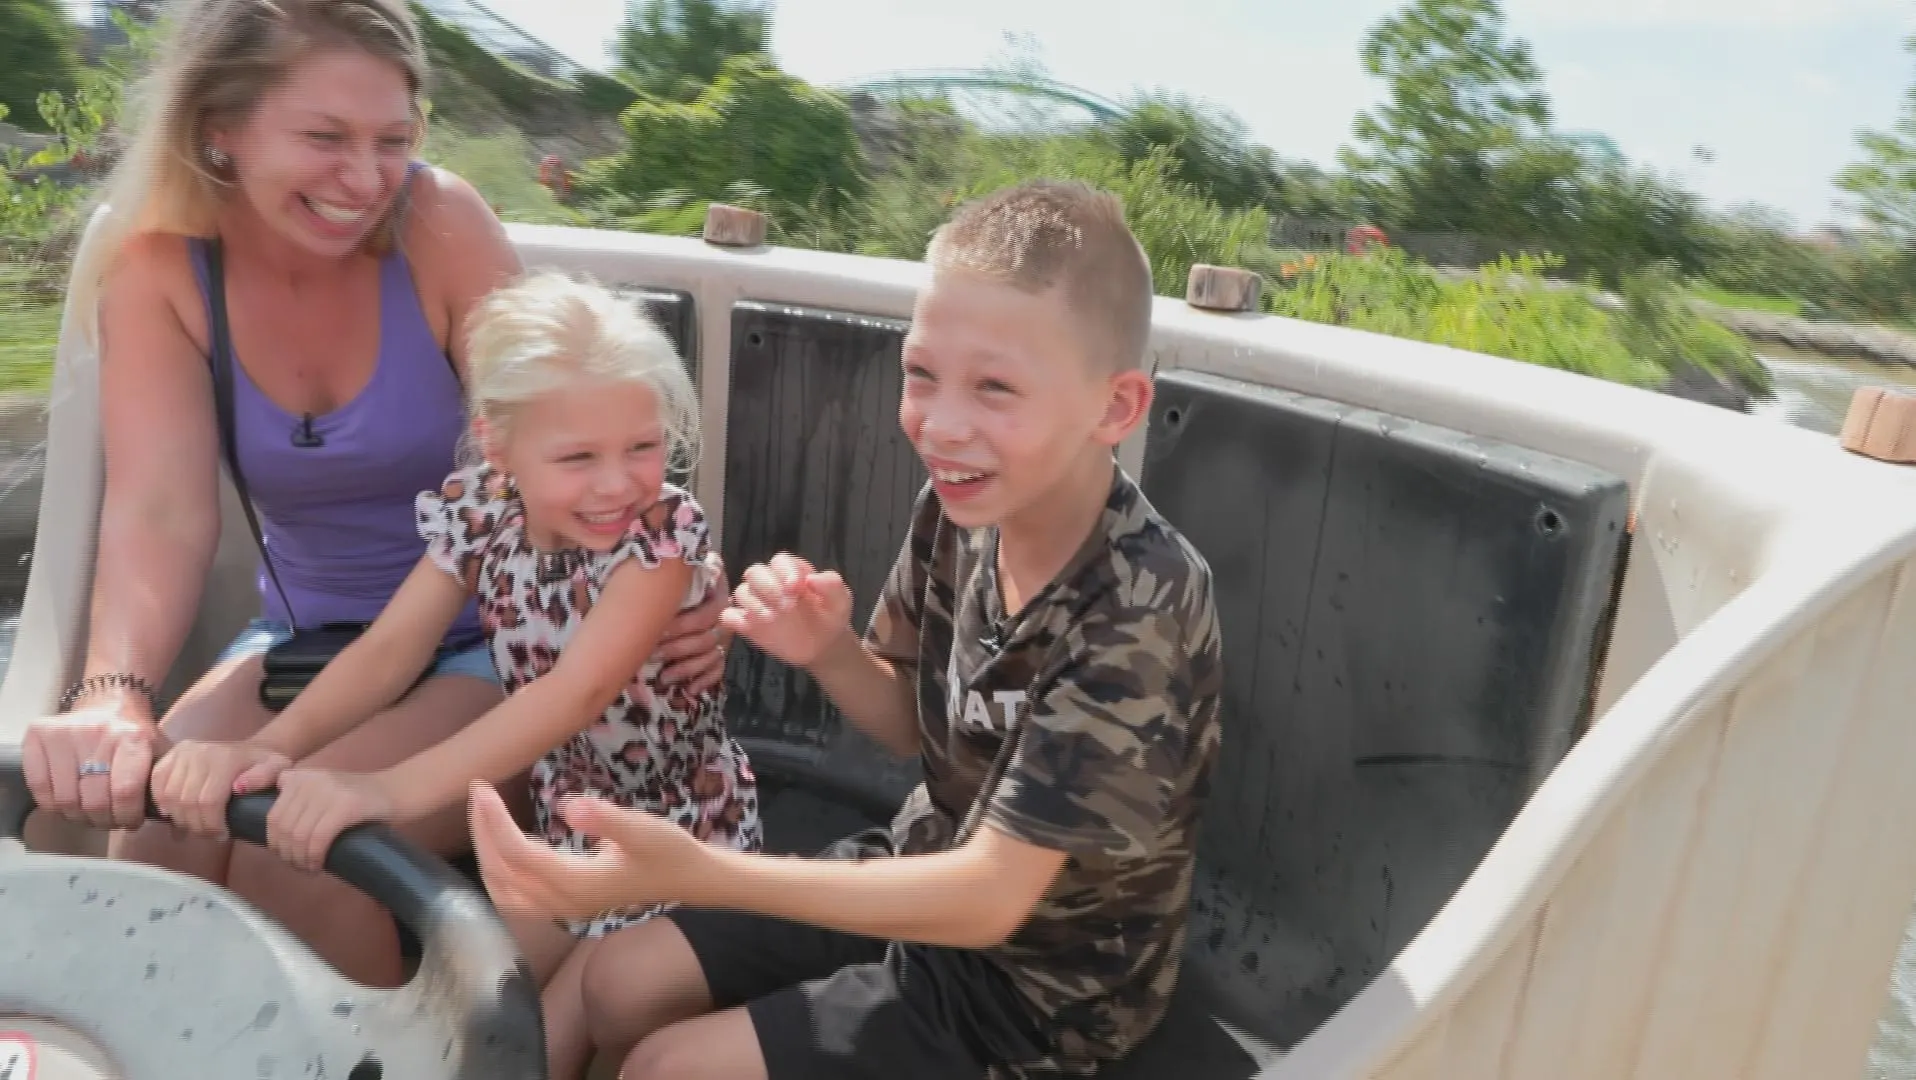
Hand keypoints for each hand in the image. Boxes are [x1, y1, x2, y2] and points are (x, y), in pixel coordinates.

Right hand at [21, 702, 157, 829]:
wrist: (109, 704)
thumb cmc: (135, 736)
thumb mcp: (159, 752)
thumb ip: (164, 782)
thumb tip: (168, 818)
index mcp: (133, 737)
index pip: (125, 792)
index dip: (126, 816)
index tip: (130, 821)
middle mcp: (98, 732)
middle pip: (93, 801)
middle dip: (104, 820)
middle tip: (109, 820)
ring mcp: (64, 733)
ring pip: (65, 800)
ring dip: (78, 816)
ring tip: (90, 813)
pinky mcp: (38, 735)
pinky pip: (39, 787)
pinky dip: (53, 805)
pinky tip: (68, 802)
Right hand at [150, 740, 289, 839]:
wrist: (251, 750)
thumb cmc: (264, 766)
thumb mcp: (277, 769)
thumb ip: (265, 777)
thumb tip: (239, 788)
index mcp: (226, 759)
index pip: (208, 802)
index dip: (211, 826)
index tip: (222, 836)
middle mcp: (201, 752)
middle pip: (187, 803)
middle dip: (197, 826)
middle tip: (208, 835)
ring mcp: (184, 752)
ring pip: (170, 797)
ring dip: (180, 819)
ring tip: (196, 826)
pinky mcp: (172, 754)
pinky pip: (156, 783)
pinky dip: (161, 802)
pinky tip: (174, 814)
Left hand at [265, 767, 396, 871]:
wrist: (397, 791)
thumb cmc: (359, 801)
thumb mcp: (322, 791)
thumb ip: (297, 802)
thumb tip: (274, 837)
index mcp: (301, 777)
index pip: (273, 817)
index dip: (275, 843)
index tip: (287, 856)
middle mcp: (311, 780)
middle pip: (283, 828)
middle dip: (287, 854)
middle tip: (299, 866)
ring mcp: (329, 791)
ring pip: (298, 835)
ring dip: (300, 859)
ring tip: (309, 868)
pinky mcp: (346, 805)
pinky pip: (318, 838)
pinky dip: (314, 857)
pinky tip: (319, 865)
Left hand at [468, 781, 714, 921]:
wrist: (690, 880)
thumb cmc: (669, 851)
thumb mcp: (643, 829)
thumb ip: (606, 819)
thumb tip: (569, 807)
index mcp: (576, 885)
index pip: (517, 855)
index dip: (494, 822)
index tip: (482, 788)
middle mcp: (563, 904)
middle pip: (502, 874)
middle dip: (483, 833)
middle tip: (478, 792)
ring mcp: (563, 910)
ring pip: (504, 892)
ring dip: (486, 855)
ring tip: (483, 817)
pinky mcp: (567, 907)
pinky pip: (516, 898)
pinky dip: (498, 873)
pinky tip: (501, 849)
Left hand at [654, 553, 733, 692]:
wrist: (685, 576)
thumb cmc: (677, 576)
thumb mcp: (681, 568)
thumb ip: (678, 570)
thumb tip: (662, 567)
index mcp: (717, 593)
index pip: (706, 615)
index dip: (682, 626)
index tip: (658, 630)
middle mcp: (724, 616)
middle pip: (707, 639)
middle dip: (678, 650)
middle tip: (653, 655)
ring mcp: (724, 636)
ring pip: (711, 657)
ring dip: (687, 669)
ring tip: (664, 677)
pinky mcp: (720, 652)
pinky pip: (718, 669)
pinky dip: (705, 680)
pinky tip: (691, 689)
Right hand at [720, 553, 853, 668]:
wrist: (824, 645)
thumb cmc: (831, 616)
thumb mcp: (841, 600)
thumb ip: (832, 585)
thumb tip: (813, 578)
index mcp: (792, 571)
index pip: (779, 561)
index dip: (784, 571)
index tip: (795, 587)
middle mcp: (771, 583)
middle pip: (754, 572)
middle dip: (768, 587)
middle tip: (786, 606)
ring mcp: (757, 603)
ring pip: (741, 592)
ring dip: (754, 604)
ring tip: (772, 619)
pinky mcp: (747, 624)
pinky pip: (729, 616)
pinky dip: (733, 619)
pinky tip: (749, 626)